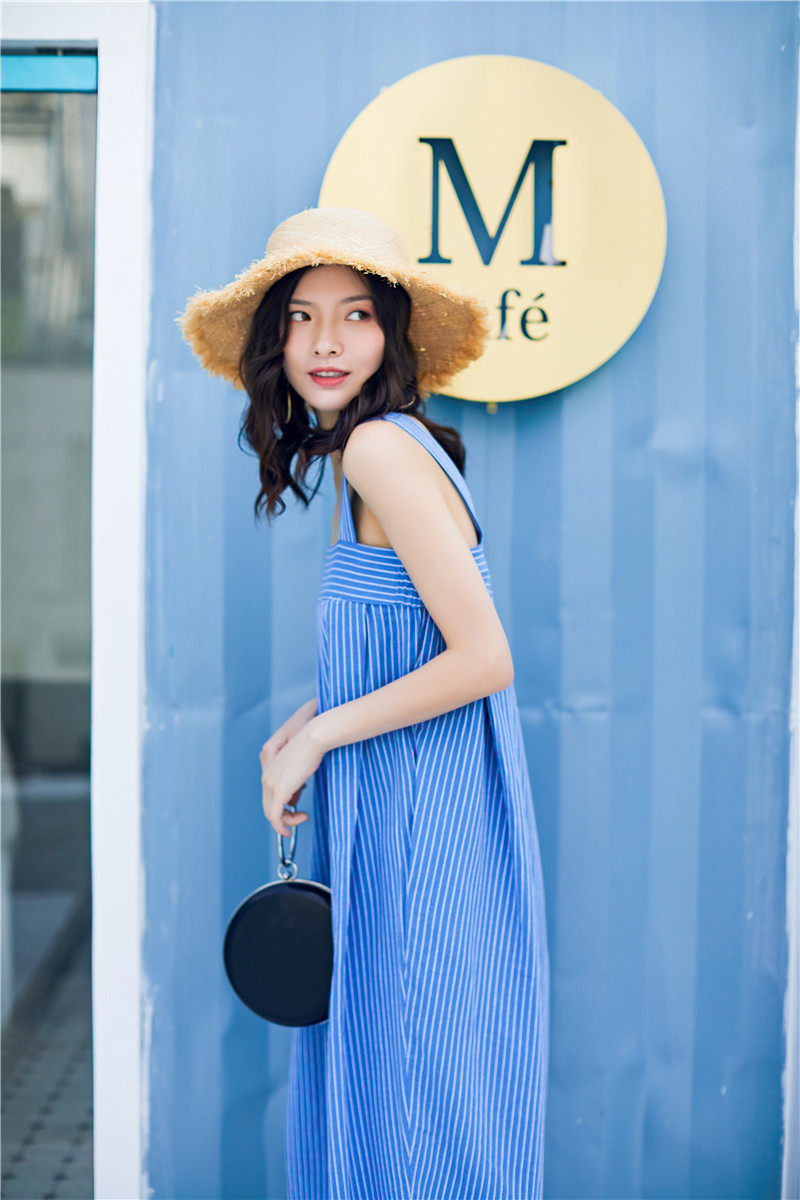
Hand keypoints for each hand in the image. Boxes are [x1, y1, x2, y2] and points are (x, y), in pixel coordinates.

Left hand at [259, 705, 323, 836]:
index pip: (270, 795)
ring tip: (304, 817)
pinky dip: (281, 826)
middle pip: (269, 807)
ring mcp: (270, 785)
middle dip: (285, 816)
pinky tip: (292, 828)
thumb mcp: (300, 767)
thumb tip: (293, 801)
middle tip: (303, 816)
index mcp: (269, 770)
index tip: (299, 806)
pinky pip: (275, 817)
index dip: (283, 805)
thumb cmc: (311, 747)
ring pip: (272, 814)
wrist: (313, 738)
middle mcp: (266, 778)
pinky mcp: (279, 791)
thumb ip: (294, 784)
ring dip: (288, 821)